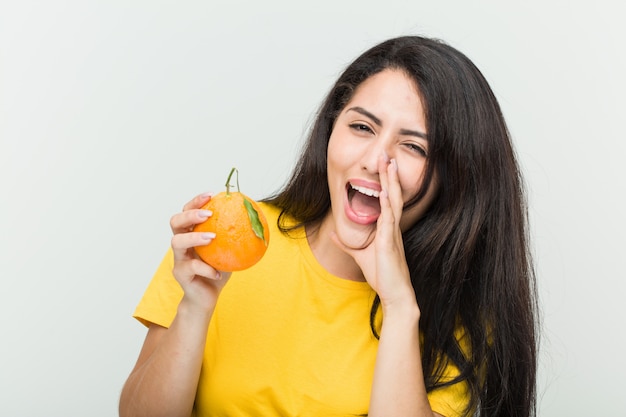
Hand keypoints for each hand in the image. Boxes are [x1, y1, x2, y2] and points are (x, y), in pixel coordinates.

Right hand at [169, 192, 231, 315]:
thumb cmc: (219, 269)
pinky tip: (218, 273)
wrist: (207, 297)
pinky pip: (191, 268)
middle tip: (208, 214)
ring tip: (212, 238)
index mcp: (191, 233)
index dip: (196, 201)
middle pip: (175, 221)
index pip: (188, 211)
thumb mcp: (231, 251)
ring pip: (176, 242)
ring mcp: (178, 258)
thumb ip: (237, 235)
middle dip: (190, 214)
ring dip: (194, 238)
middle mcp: (181, 243)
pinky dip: (206, 269)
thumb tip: (257, 217)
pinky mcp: (180, 274)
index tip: (212, 194)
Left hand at [333, 155, 416, 310]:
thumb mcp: (359, 255)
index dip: (386, 181)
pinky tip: (386, 192)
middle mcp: (392, 227)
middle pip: (393, 193)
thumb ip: (346, 243)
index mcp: (387, 228)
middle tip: (387, 154)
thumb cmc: (382, 275)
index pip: (388, 198)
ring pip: (394, 201)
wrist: (395, 294)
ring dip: (391, 182)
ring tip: (389, 164)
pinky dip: (388, 204)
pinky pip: (390, 220)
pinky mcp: (390, 243)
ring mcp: (392, 233)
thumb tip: (334, 233)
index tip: (384, 163)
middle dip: (389, 174)